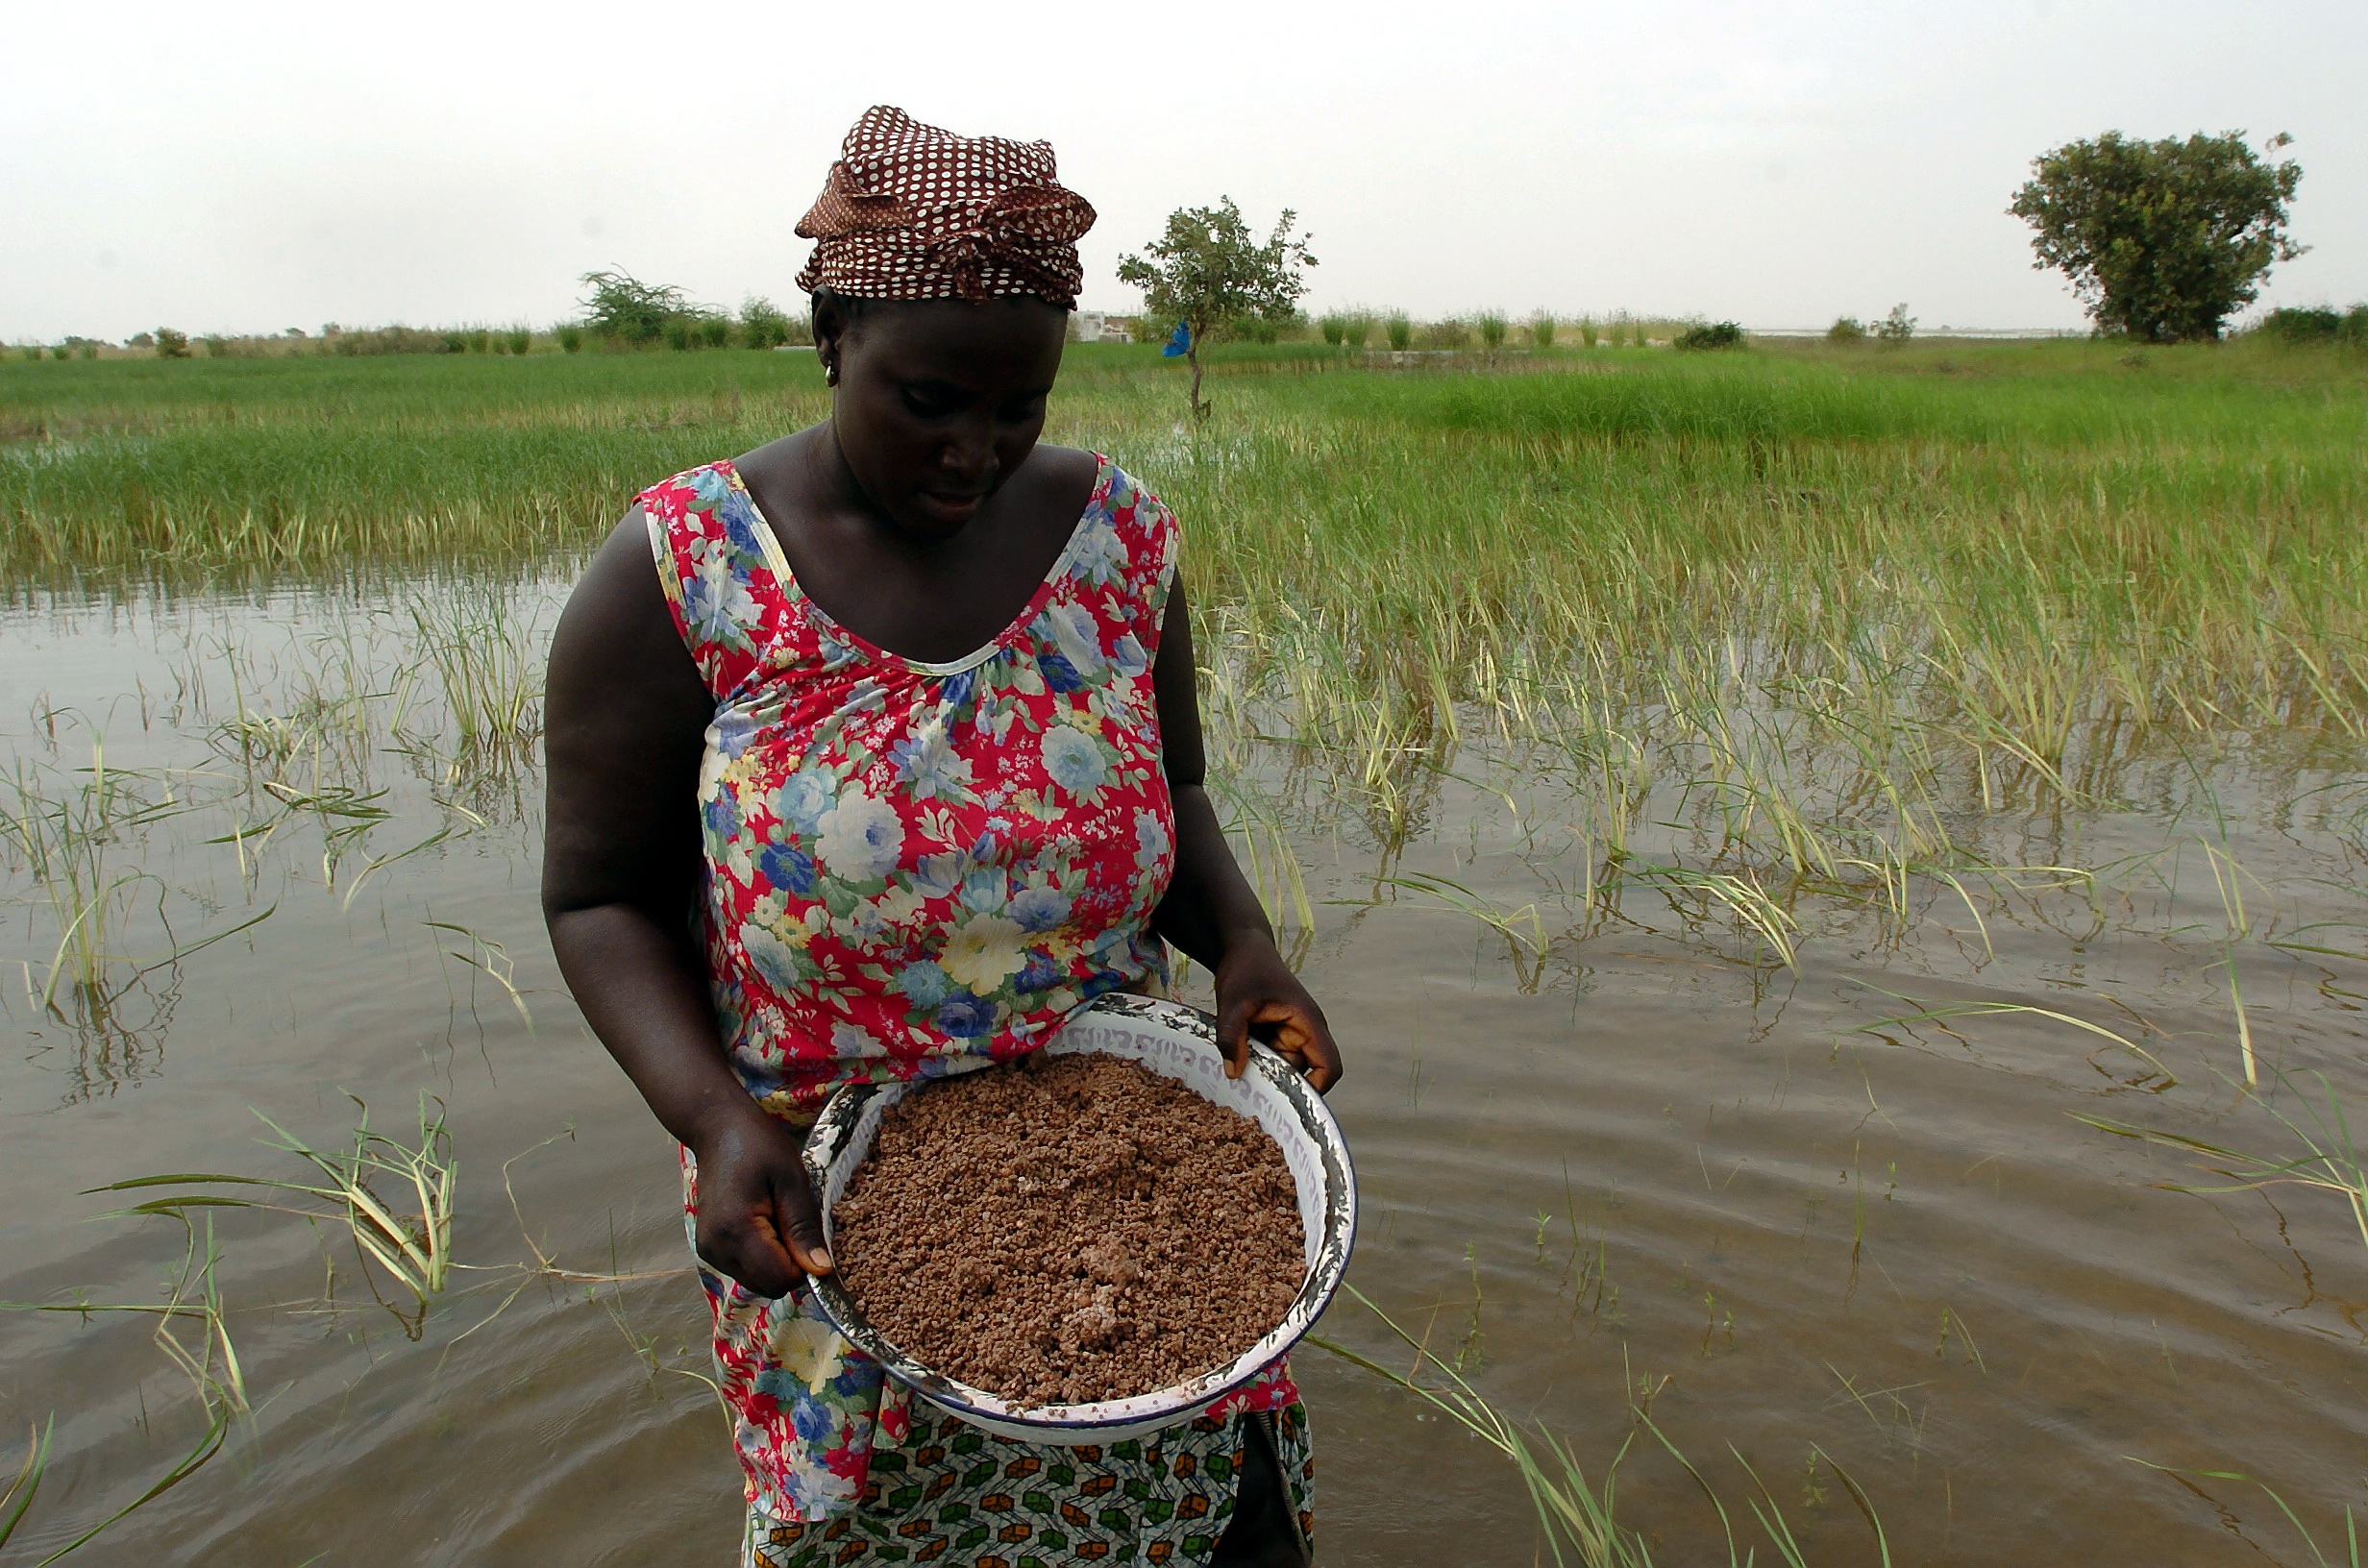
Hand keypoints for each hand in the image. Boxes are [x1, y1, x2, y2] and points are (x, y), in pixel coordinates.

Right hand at [687, 1103, 832, 1298]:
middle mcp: (716, 1249)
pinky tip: (763, 1221)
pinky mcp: (709, 1249)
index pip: (780, 1279)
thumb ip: (803, 1228)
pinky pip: (746, 1269)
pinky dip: (762, 1255)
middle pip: (769, 1286)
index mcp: (736, 1230)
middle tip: (791, 1220)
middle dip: (791, 1263)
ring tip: (776, 1216)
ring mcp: (709, 1251)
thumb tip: (821, 1270)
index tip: (808, 1234)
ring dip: (777, 1259)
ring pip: (758, 1281)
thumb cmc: (758, 1146)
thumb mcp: (791, 1179)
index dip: (804, 1265)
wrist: (718, 1129)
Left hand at [1214, 936, 1342, 1092]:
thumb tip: (1234, 1073)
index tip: (1287, 1102)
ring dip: (1262, 1073)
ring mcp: (1291, 1036)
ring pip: (1282, 1069)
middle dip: (1278, 1084)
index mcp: (1307, 1023)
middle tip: (1247, 1091)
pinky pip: (1269, 1060)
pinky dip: (1254, 1063)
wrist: (1242, 950)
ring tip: (1235, 1071)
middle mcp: (1305, 1033)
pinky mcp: (1276, 1037)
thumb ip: (1231, 1037)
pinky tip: (1233, 1061)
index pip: (1329, 1065)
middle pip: (1301, 1073)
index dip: (1316, 1089)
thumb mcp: (1233, 1003)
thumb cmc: (1246, 969)